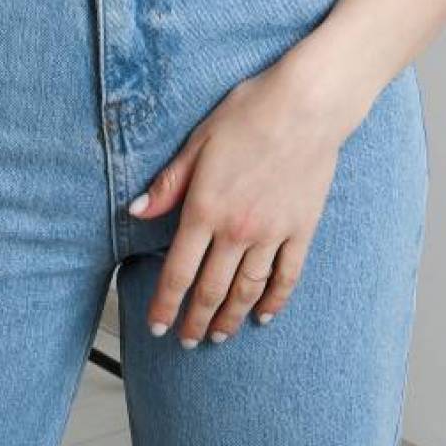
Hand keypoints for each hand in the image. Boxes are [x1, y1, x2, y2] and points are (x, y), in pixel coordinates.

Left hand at [128, 63, 349, 345]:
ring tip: (218, 336)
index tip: (158, 327)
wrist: (307, 105)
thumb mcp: (198, 141)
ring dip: (229, 319)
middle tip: (186, 340)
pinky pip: (286, 276)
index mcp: (206, 208)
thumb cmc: (250, 113)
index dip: (166, 305)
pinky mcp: (302, 229)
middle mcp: (237, 229)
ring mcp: (272, 233)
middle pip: (211, 290)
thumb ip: (169, 183)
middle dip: (195, 321)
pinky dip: (274, 301)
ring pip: (246, 290)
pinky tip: (263, 315)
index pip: (178, 272)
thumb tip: (138, 210)